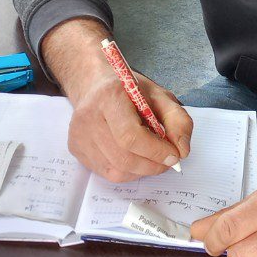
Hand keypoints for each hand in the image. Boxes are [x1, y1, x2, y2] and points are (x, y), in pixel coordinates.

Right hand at [40, 17, 192, 181]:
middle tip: (168, 161)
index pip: (130, 136)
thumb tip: (182, 151)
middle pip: (123, 158)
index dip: (156, 151)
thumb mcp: (160, 96)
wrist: (94, 84)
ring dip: (141, 171)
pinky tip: (133, 156)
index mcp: (109, 96)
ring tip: (151, 158)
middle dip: (152, 165)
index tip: (174, 155)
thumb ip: (178, 121)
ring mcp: (78, 135)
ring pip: (115, 170)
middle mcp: (88, 117)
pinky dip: (126, 171)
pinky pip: (105, 172)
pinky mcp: (75, 148)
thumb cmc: (129, 90)